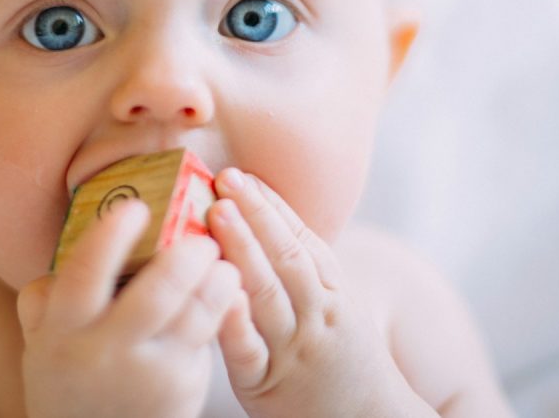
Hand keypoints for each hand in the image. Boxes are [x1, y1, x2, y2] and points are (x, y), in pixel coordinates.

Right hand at [17, 200, 241, 417]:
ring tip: (224, 260)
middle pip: (157, 294)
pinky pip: (209, 336)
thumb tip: (69, 242)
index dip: (112, 236)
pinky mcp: (183, 386)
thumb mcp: (42, 341)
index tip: (135, 207)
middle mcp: (107, 352)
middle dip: (186, 257)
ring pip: (196, 315)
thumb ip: (46, 296)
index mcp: (64, 331)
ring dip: (218, 282)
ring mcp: (150, 373)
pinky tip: (229, 288)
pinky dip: (224, 307)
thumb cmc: (68, 380)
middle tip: (201, 236)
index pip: (85, 274)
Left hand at [209, 169, 434, 417]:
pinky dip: (236, 320)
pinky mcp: (265, 384)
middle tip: (227, 179)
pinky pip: (248, 350)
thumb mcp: (336, 306)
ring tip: (218, 212)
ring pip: (268, 293)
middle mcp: (317, 316)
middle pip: (287, 258)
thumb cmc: (340, 356)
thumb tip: (264, 214)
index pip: (303, 240)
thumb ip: (305, 269)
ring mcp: (292, 349)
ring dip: (243, 249)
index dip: (272, 205)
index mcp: (333, 293)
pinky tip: (220, 291)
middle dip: (256, 215)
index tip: (245, 175)